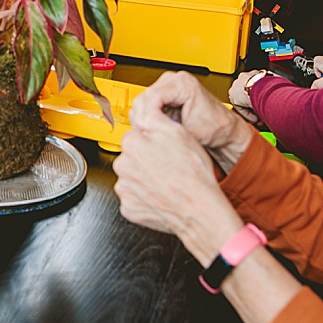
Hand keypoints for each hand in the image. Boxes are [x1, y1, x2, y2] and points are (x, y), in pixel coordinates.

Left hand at [114, 102, 242, 255]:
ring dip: (145, 179)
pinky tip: (161, 195)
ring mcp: (124, 189)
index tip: (163, 148)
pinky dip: (145, 198)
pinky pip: (135, 199)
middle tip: (168, 166)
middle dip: (147, 159)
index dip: (152, 141)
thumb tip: (145, 113)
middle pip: (132, 157)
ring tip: (167, 182)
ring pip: (133, 178)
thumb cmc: (193, 174)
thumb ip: (154, 117)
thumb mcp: (178, 132)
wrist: (200, 210)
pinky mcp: (129, 209)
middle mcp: (122, 166)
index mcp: (131, 143)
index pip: (136, 136)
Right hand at [133, 71, 254, 172]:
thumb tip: (144, 124)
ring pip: (143, 102)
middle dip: (143, 118)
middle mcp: (174, 80)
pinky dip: (149, 118)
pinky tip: (155, 128)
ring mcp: (169, 85)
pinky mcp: (165, 94)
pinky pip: (148, 105)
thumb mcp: (189, 130)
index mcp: (182, 83)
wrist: (225, 130)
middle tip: (147, 135)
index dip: (145, 116)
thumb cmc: (216, 128)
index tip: (145, 130)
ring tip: (152, 133)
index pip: (150, 97)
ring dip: (144, 119)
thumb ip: (164, 125)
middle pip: (144, 98)